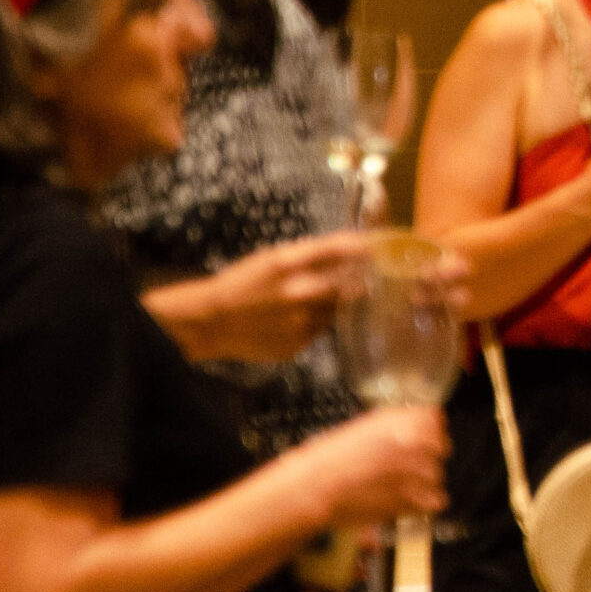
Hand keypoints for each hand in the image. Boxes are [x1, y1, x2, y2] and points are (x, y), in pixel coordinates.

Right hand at [177, 234, 366, 361]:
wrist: (213, 321)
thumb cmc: (243, 283)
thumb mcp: (274, 258)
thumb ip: (314, 255)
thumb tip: (357, 246)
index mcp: (289, 263)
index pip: (341, 249)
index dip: (365, 248)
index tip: (378, 248)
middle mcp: (299, 293)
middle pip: (351, 286)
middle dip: (358, 282)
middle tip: (361, 279)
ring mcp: (300, 322)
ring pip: (337, 311)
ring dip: (335, 305)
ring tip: (312, 301)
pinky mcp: (298, 345)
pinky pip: (320, 331)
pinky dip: (317, 323)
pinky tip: (296, 319)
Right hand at [300, 406, 449, 526]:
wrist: (315, 487)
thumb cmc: (333, 459)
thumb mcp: (367, 428)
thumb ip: (398, 425)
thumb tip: (421, 427)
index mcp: (403, 421)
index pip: (437, 420)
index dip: (428, 432)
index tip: (420, 441)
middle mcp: (415, 442)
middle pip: (441, 449)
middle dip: (426, 458)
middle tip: (405, 468)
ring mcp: (417, 470)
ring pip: (437, 476)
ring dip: (422, 483)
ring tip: (396, 487)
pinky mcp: (414, 498)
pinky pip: (436, 500)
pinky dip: (423, 504)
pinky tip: (403, 502)